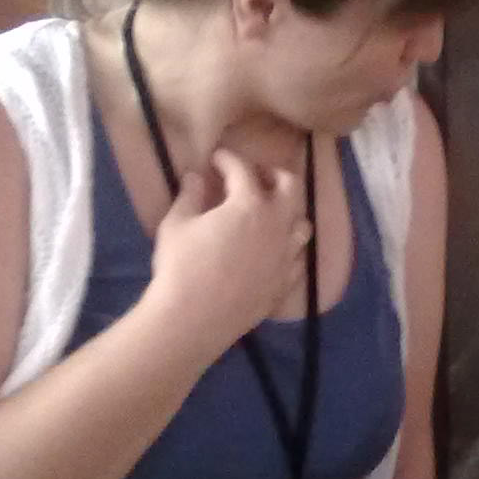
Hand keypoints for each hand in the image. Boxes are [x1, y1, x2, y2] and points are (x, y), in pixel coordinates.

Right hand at [145, 148, 309, 359]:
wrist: (196, 319)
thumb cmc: (182, 267)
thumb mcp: (177, 225)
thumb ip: (190, 196)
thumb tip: (195, 176)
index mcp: (250, 205)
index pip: (243, 170)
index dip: (229, 160)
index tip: (218, 159)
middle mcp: (277, 225)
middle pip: (290, 187)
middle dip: (274, 175)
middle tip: (256, 176)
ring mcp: (287, 255)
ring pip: (302, 223)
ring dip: (288, 212)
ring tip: (271, 213)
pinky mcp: (287, 282)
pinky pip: (299, 257)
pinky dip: (290, 246)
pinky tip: (276, 249)